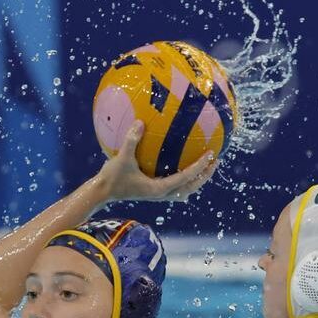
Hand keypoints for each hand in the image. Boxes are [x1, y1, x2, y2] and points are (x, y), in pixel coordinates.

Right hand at [94, 120, 218, 202]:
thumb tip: (140, 122)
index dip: (199, 167)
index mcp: (158, 188)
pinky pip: (175, 187)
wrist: (102, 193)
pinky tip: (184, 168)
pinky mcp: (153, 192)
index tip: (211, 155)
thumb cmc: (112, 177)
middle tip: (215, 161)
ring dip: (196, 180)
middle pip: (191, 187)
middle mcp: (162, 194)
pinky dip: (184, 179)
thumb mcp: (121, 158)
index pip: (185, 177)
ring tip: (206, 167)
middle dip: (205, 176)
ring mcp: (158, 195)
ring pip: (185, 190)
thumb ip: (131, 140)